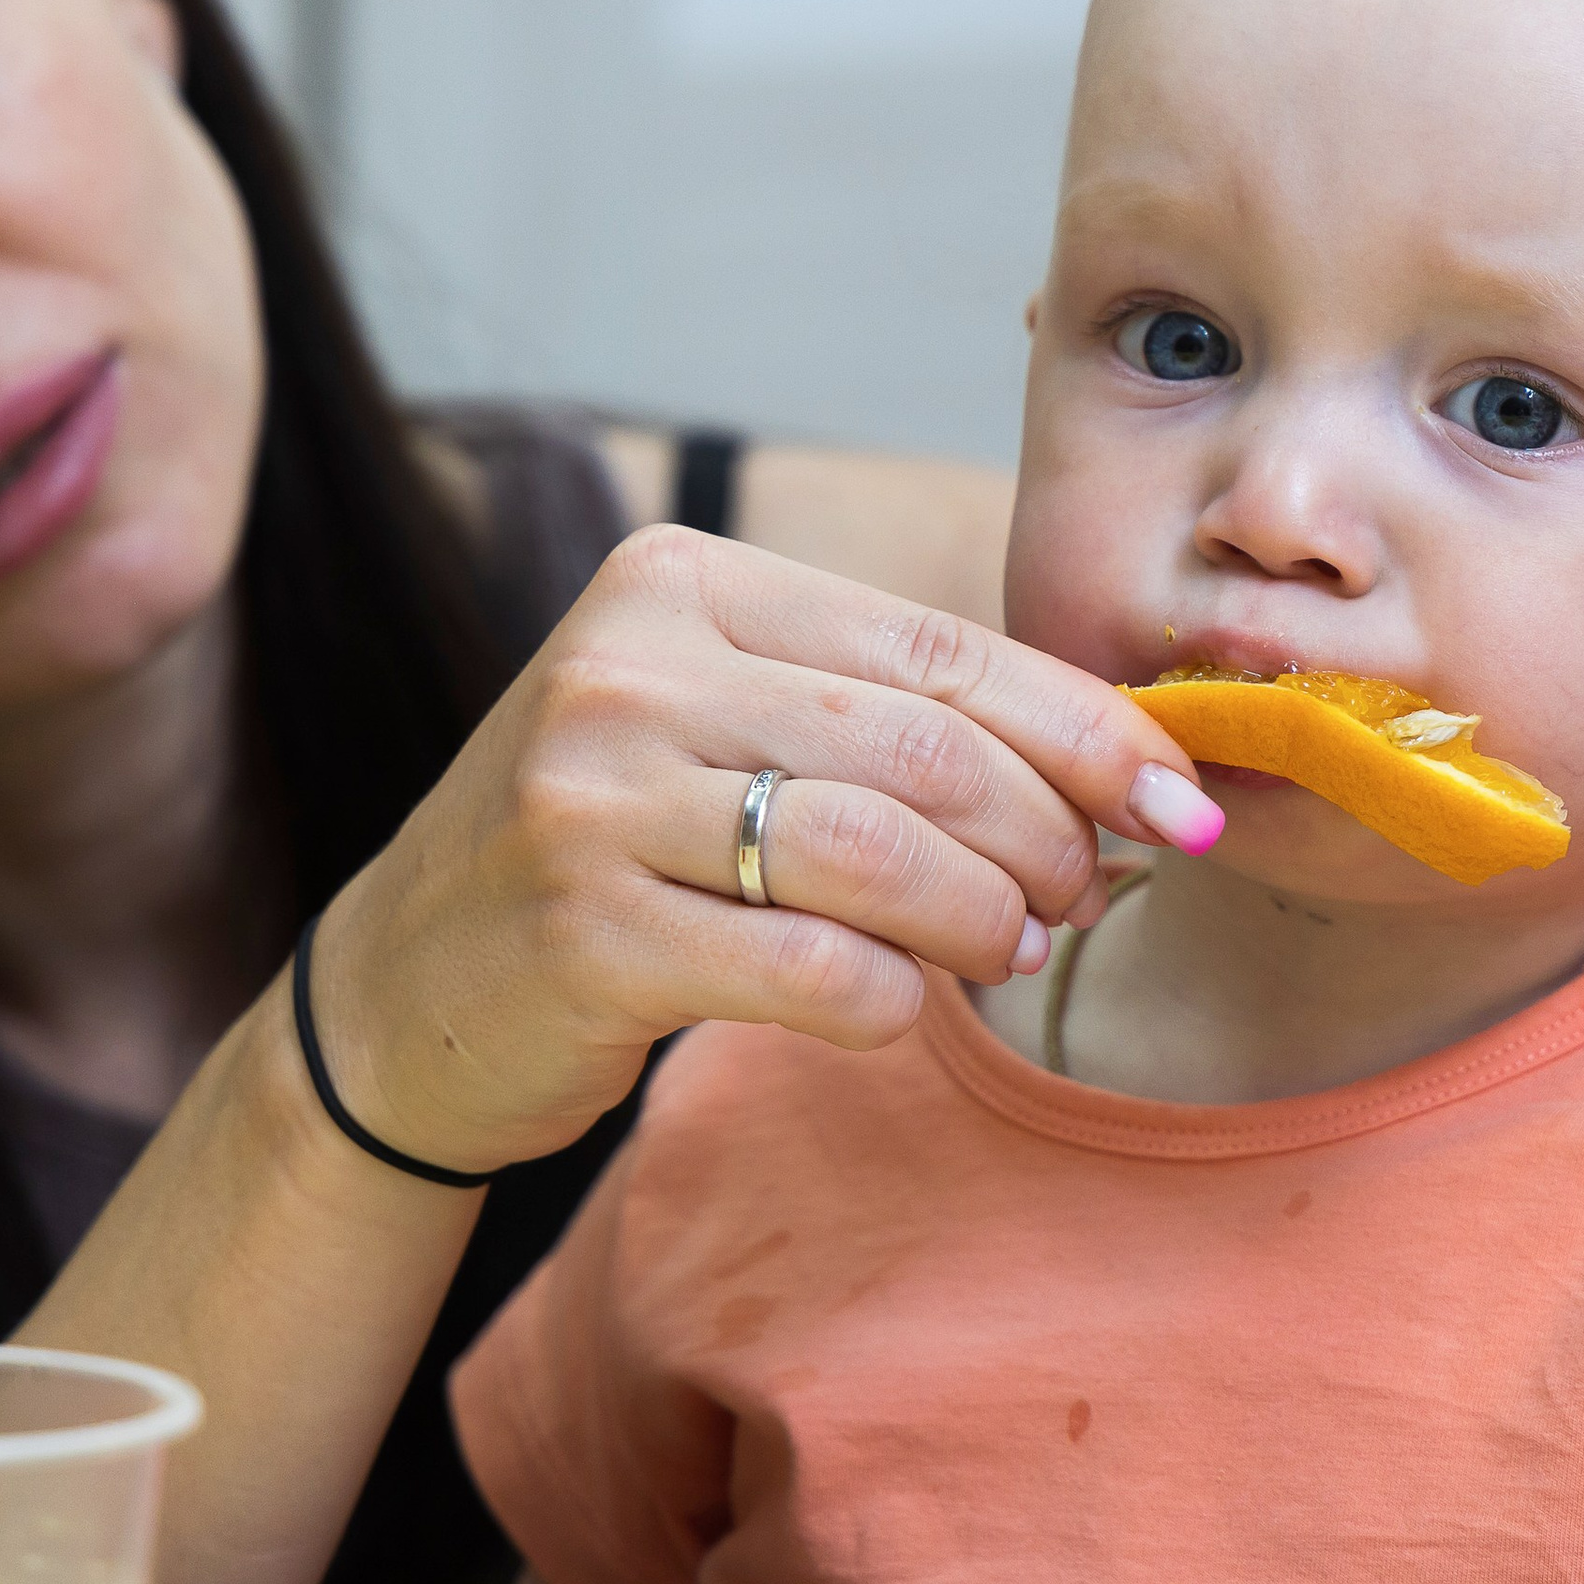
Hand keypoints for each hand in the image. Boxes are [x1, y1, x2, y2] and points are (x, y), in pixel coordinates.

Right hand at [313, 524, 1221, 1173]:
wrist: (405, 985)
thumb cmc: (608, 841)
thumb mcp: (713, 723)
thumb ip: (875, 718)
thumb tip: (1114, 768)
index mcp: (678, 581)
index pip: (933, 645)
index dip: (1083, 727)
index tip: (1179, 796)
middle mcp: (626, 666)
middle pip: (923, 749)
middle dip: (1050, 834)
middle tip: (1090, 894)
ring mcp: (591, 797)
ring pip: (880, 854)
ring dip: (988, 919)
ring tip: (1017, 949)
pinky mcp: (584, 933)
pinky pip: (814, 971)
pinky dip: (894, 998)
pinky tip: (902, 1001)